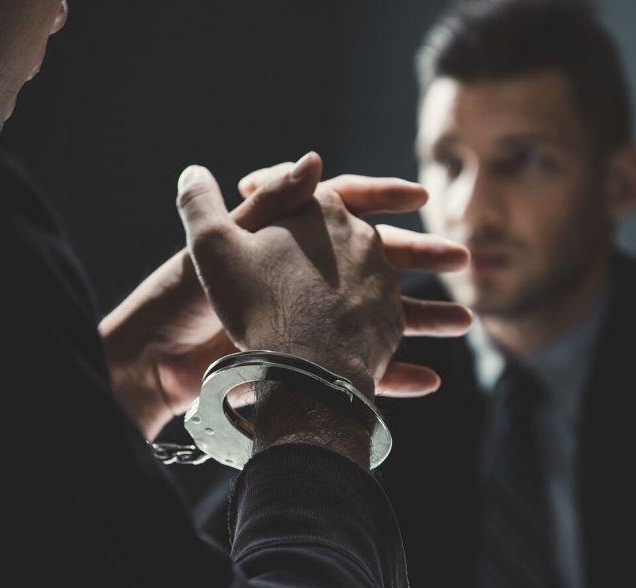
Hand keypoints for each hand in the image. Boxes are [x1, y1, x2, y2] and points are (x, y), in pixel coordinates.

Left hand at [100, 153, 471, 438]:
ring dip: (425, 319)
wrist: (168, 364)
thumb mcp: (221, 242)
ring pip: (380, 316)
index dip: (382, 196)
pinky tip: (430, 381)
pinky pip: (362, 370)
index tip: (420, 196)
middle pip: (374, 259)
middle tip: (463, 258)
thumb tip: (312, 159)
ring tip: (466, 321)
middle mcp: (306, 275)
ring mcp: (314, 322)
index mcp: (287, 237)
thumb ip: (269, 203)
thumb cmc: (190, 301)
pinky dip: (394, 376)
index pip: (341, 203)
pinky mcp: (311, 367)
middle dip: (421, 258)